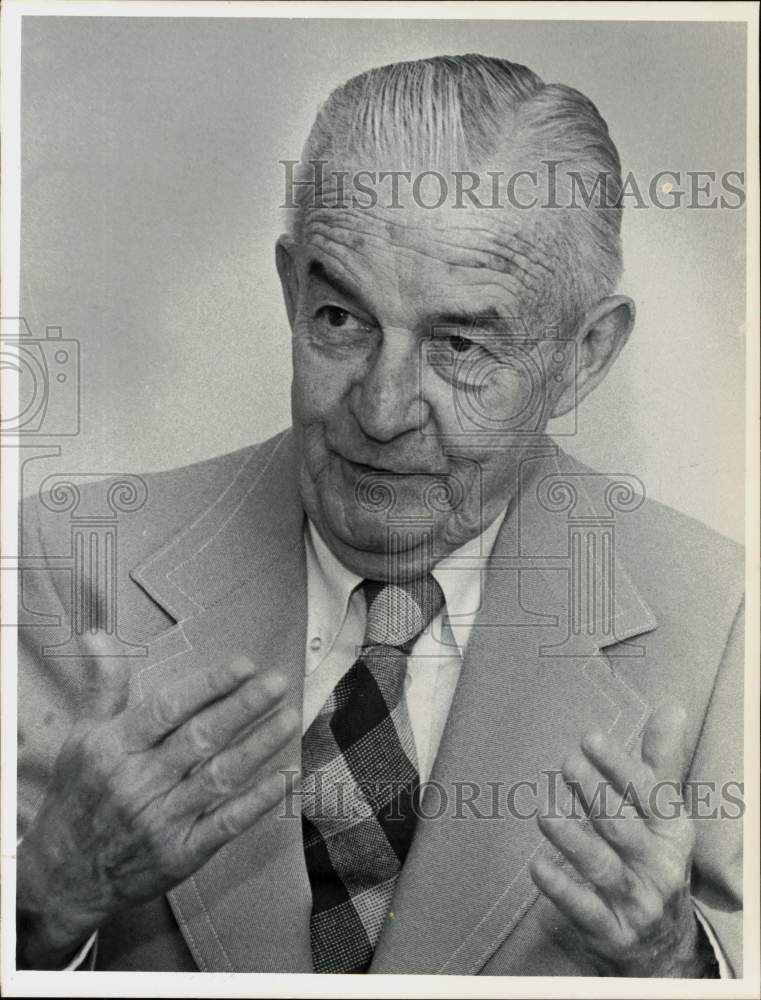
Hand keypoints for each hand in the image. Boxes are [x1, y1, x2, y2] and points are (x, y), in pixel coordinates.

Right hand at [17, 652, 298, 968]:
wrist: (62, 880)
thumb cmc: (78, 798)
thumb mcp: (82, 738)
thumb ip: (102, 687)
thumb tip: (98, 634)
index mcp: (115, 749)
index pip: (167, 709)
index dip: (208, 686)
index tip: (244, 664)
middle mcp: (139, 783)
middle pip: (200, 739)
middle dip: (243, 708)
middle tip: (278, 682)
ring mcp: (162, 821)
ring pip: (219, 777)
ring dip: (259, 746)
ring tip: (289, 717)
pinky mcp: (181, 855)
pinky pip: (226, 824)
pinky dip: (258, 801)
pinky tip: (285, 776)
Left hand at [530, 704, 705, 976]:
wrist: (663, 945)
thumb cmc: (654, 858)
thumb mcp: (663, 813)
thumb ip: (659, 761)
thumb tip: (671, 707)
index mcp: (673, 832)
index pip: (649, 794)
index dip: (619, 766)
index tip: (589, 738)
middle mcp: (660, 866)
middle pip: (623, 827)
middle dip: (594, 794)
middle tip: (566, 763)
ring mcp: (637, 902)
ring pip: (602, 866)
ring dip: (572, 839)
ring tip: (544, 812)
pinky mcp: (611, 931)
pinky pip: (584, 908)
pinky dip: (560, 887)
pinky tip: (536, 865)